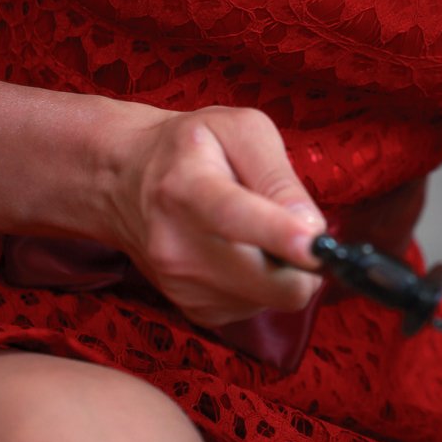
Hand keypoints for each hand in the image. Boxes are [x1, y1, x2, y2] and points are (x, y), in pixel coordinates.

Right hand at [108, 105, 326, 326]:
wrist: (125, 180)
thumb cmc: (192, 147)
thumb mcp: (241, 130)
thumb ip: (278, 175)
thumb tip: (312, 229)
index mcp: (187, 187)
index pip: (235, 217)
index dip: (280, 234)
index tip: (315, 246)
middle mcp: (177, 245)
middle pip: (267, 281)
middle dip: (304, 262)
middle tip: (301, 229)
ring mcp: (182, 284)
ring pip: (272, 298)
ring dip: (282, 270)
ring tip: (255, 232)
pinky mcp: (195, 310)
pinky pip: (257, 308)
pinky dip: (262, 284)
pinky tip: (241, 252)